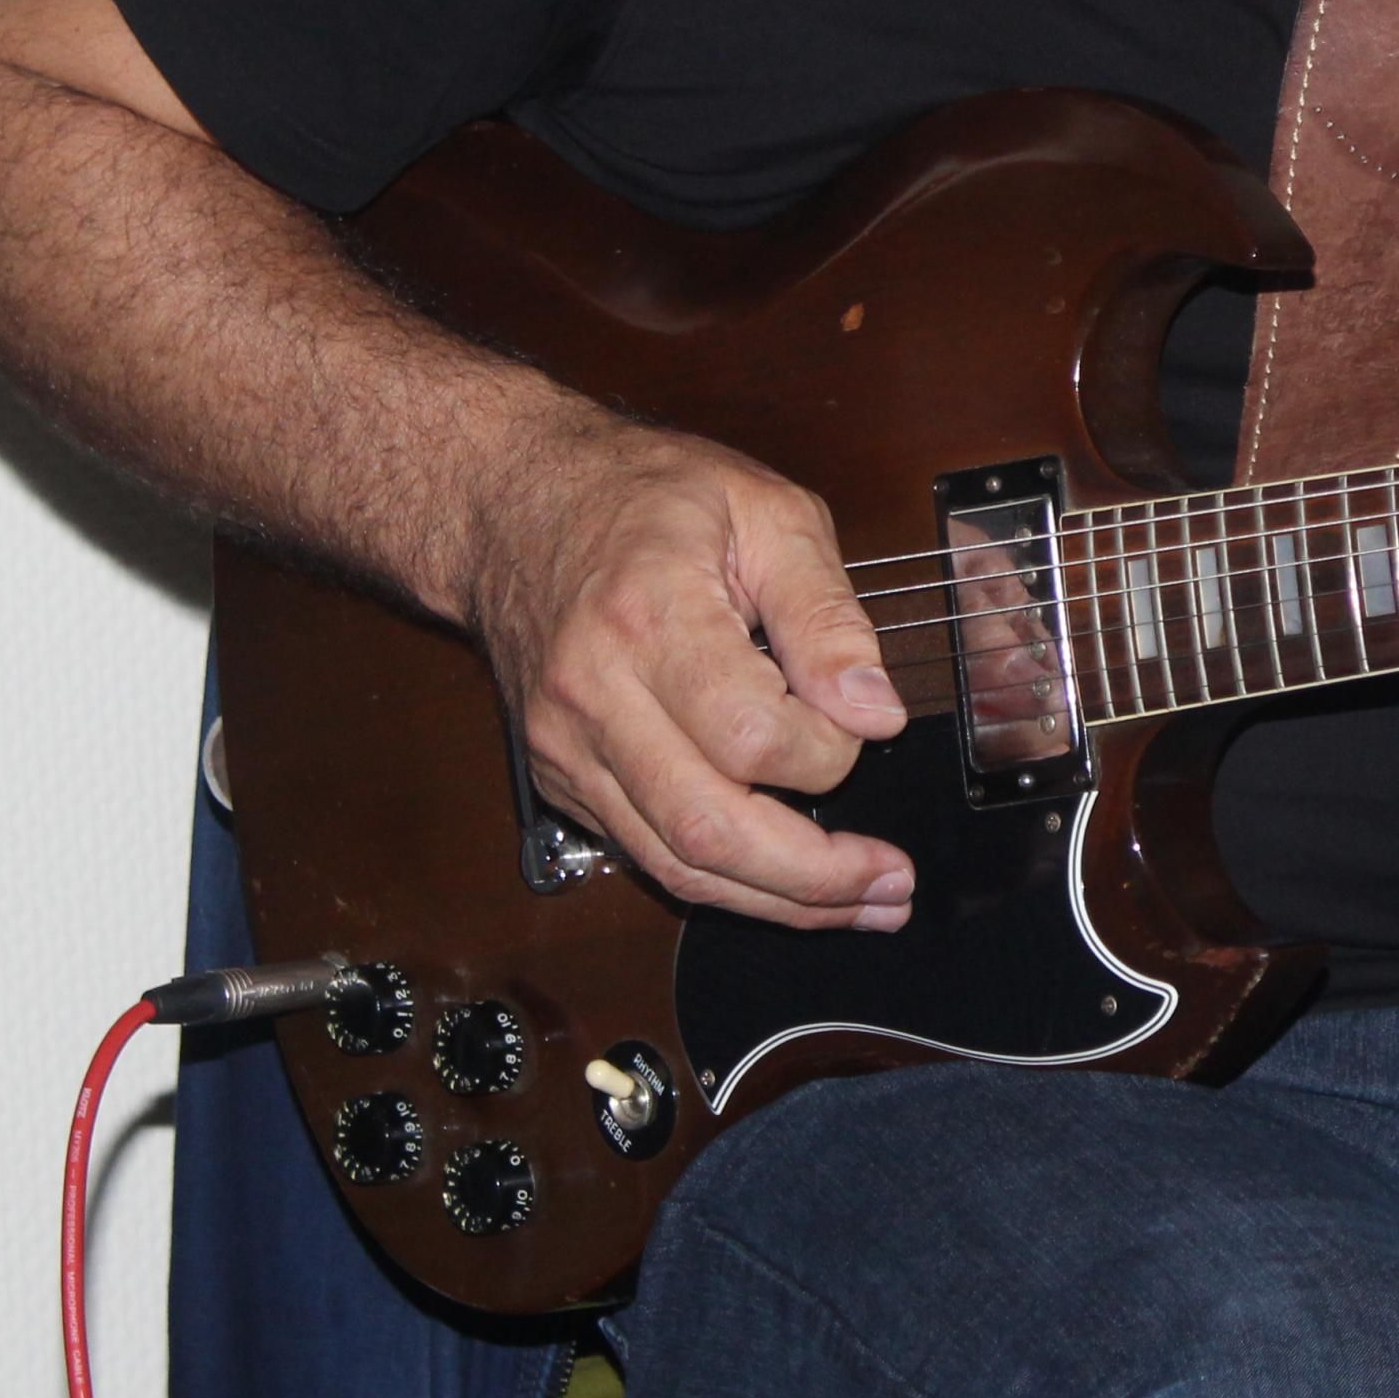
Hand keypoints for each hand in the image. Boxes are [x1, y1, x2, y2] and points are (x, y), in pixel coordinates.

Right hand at [462, 410, 913, 927]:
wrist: (508, 504)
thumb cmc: (639, 495)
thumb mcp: (763, 511)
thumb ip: (826, 613)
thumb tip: (874, 710)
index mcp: (648, 615)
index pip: (751, 737)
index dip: (827, 751)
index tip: (865, 725)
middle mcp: (595, 696)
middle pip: (708, 828)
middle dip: (813, 876)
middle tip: (890, 883)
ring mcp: (567, 747)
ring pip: (675, 865)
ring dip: (778, 902)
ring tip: (860, 901)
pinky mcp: (563, 778)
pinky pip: (648, 855)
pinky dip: (725, 880)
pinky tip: (788, 880)